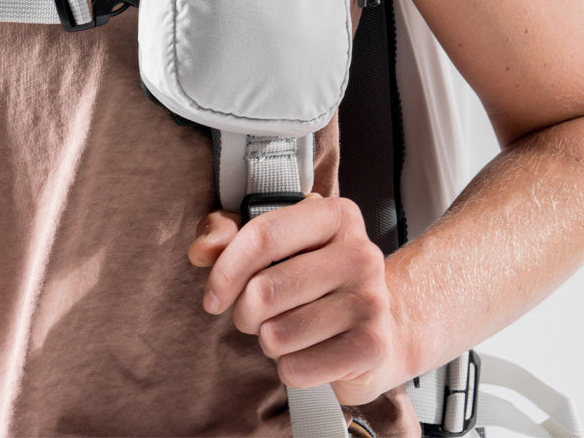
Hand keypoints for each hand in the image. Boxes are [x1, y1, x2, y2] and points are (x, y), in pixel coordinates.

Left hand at [188, 194, 404, 405]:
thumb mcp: (273, 245)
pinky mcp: (371, 345)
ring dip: (269, 340)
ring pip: (277, 334)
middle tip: (256, 315)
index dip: (226, 270)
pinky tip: (308, 352)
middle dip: (245, 313)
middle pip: (264, 291)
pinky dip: (290, 368)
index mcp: (334, 215)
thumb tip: (202, 249)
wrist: (381, 325)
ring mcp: (370, 299)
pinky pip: (297, 368)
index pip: (263, 235)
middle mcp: (359, 252)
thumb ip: (228, 235)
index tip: (214, 296)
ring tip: (287, 330)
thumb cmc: (314, 279)